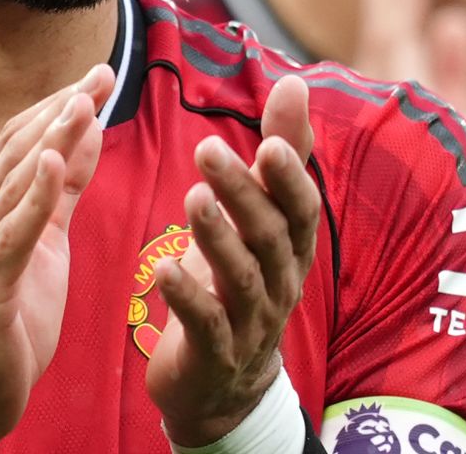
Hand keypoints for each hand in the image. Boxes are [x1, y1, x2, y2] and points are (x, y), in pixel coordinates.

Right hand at [0, 64, 108, 449]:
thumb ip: (61, 193)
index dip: (59, 105)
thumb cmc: (8, 324)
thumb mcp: (45, 247)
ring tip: (84, 101)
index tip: (97, 74)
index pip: (21, 142)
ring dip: (51, 138)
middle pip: (18, 151)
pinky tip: (53, 162)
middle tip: (100, 73)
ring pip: (15, 182)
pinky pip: (11, 235)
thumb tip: (82, 134)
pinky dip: (33, 195)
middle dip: (61, 109)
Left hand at [146, 74, 321, 445]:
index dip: (290, 178)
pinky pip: (206, 325)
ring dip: (216, 237)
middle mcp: (280, 283)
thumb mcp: (262, 217)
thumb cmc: (241, 280)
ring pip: (241, 278)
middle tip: (207, 149)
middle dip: (242, 193)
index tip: (269, 141)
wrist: (223, 383)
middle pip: (269, 236)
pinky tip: (164, 268)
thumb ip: (280, 155)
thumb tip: (295, 82)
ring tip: (191, 197)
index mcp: (291, 248)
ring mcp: (251, 323)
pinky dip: (188, 296)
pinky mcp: (215, 354)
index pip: (301, 209)